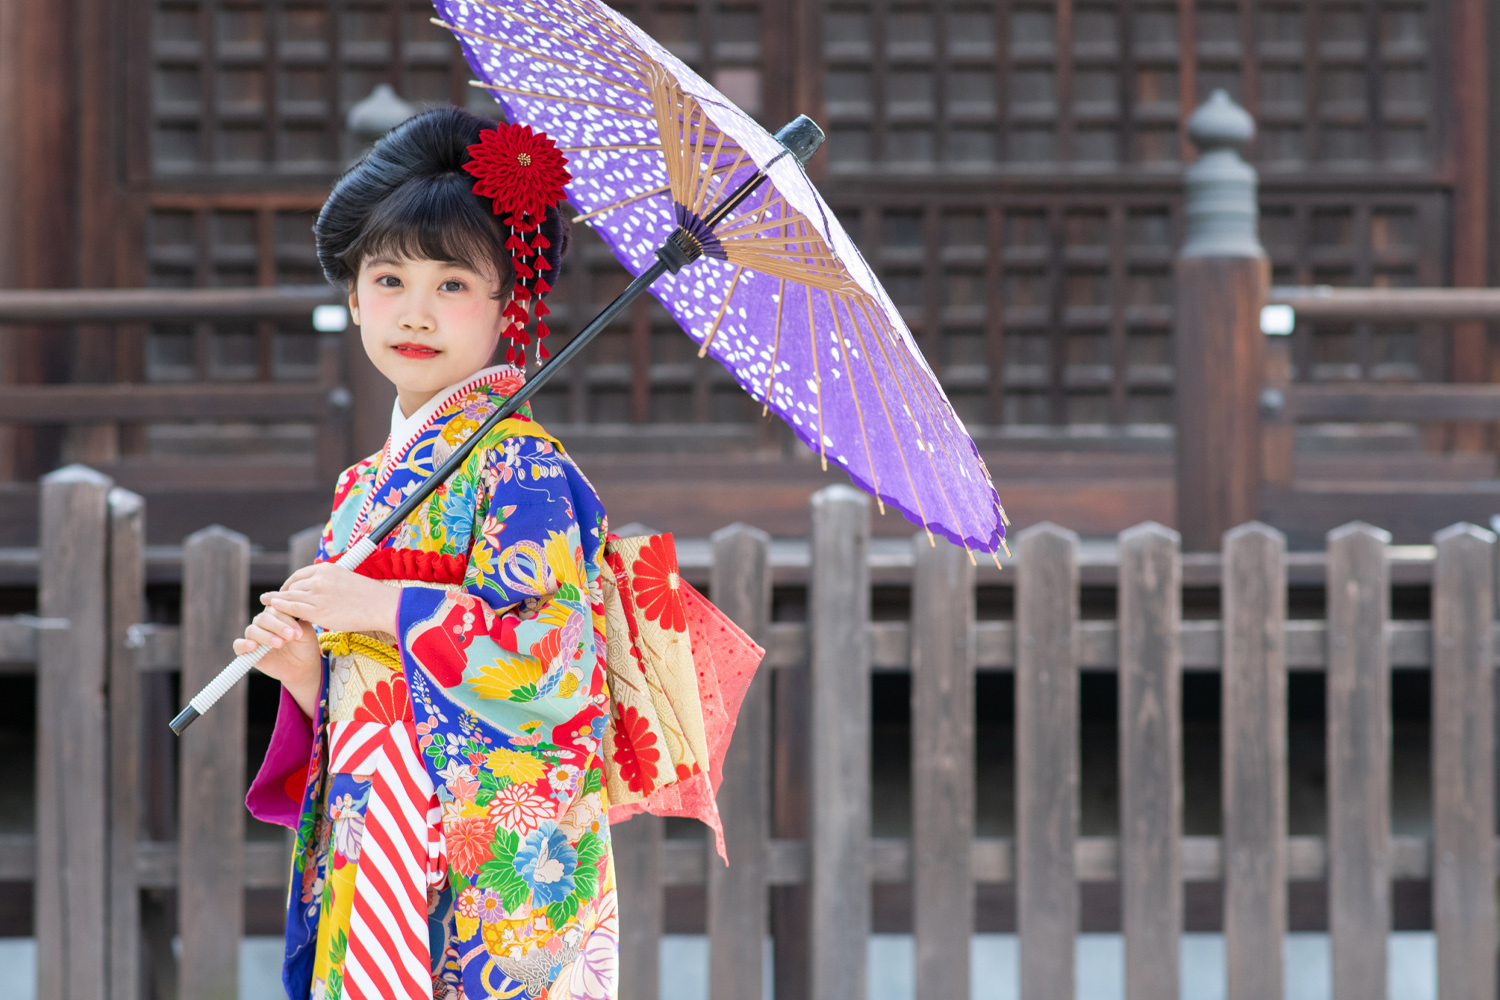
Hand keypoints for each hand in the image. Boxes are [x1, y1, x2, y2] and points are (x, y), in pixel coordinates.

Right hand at [235, 606, 320, 717]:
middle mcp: (263, 623)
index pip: (275, 607)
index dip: (286, 617)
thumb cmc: (305, 646)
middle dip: (278, 626)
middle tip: (291, 636)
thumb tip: (291, 606)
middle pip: (263, 617)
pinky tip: (254, 646)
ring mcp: (255, 636)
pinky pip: (238, 645)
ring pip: (252, 630)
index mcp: (276, 613)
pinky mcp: (246, 652)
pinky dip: (244, 644)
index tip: (300, 631)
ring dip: (266, 636)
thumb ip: (299, 619)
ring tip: (280, 643)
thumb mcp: (306, 632)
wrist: (303, 667)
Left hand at [263, 563, 401, 636]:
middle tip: (274, 600)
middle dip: (283, 593)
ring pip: (290, 597)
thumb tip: (323, 592)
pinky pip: (293, 608)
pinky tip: (273, 608)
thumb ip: (331, 583)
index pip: (301, 575)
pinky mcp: (318, 611)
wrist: (383, 605)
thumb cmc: (371, 597)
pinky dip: (281, 608)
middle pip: (293, 586)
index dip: (290, 583)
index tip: (285, 589)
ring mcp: (317, 595)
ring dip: (277, 601)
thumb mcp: (348, 580)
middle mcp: (319, 579)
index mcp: (328, 569)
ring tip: (267, 604)